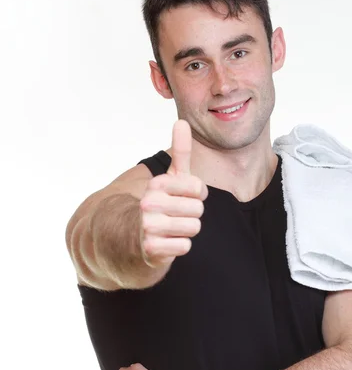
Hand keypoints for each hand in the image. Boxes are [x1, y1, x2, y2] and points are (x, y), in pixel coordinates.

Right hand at [139, 119, 207, 268]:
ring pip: (194, 228)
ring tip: (173, 228)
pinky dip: (180, 246)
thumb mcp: (171, 177)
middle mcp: (149, 203)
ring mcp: (148, 226)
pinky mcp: (151, 248)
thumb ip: (180, 151)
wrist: (135, 235)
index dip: (197, 195)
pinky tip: (168, 241)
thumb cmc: (162, 203)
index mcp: (156, 184)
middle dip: (192, 214)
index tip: (184, 197)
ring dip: (187, 231)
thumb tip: (182, 121)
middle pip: (198, 209)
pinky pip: (185, 246)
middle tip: (177, 215)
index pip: (199, 188)